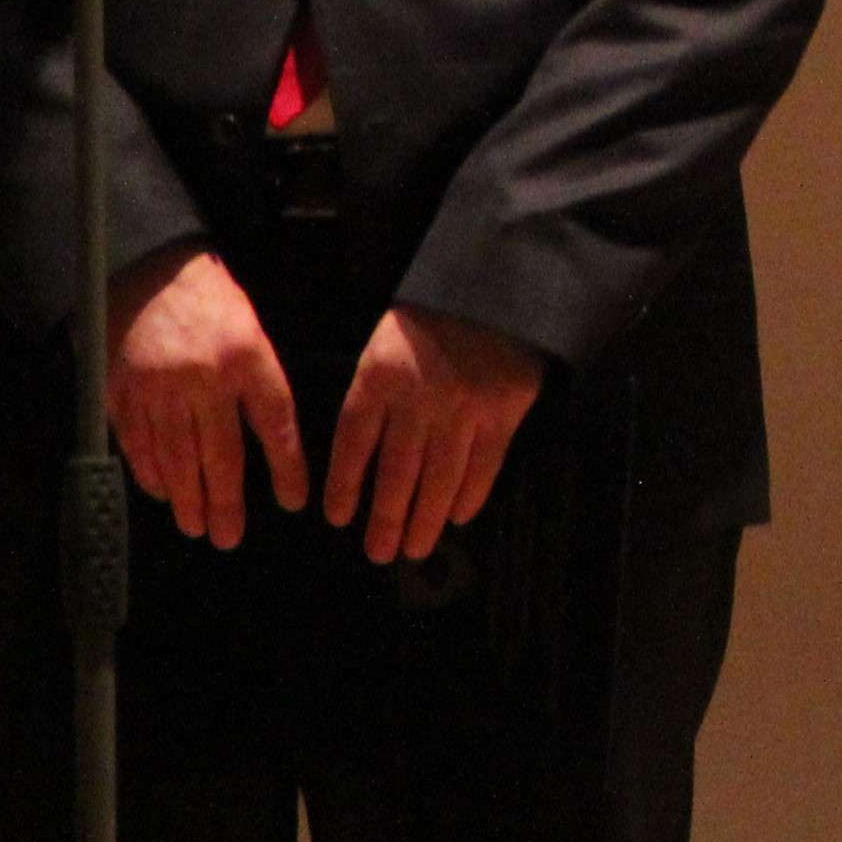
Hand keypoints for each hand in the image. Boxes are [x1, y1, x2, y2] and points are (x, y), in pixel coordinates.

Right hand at [107, 246, 305, 548]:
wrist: (150, 268)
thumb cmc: (211, 303)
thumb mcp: (250, 331)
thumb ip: (257, 384)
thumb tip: (274, 444)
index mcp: (245, 356)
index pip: (274, 422)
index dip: (285, 467)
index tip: (291, 502)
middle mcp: (203, 376)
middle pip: (218, 455)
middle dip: (224, 503)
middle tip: (227, 537)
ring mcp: (158, 387)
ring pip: (175, 459)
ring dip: (186, 498)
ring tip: (195, 525)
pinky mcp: (122, 391)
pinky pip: (137, 445)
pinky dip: (150, 474)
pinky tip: (161, 492)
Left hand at [325, 305, 546, 564]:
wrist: (494, 288)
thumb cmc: (429, 321)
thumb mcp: (385, 343)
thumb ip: (373, 395)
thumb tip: (359, 463)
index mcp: (380, 375)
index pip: (354, 442)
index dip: (345, 485)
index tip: (340, 518)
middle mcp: (419, 396)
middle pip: (396, 473)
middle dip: (386, 519)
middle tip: (379, 552)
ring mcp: (463, 408)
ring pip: (439, 480)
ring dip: (425, 521)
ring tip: (415, 549)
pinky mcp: (502, 413)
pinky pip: (483, 467)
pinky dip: (469, 497)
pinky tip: (457, 517)